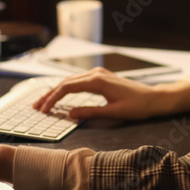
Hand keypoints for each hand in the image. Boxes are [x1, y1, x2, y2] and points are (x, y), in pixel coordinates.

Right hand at [32, 68, 189, 120]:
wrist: (153, 98)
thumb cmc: (137, 106)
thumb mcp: (113, 113)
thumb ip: (90, 113)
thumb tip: (69, 115)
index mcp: (97, 81)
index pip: (67, 88)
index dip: (52, 99)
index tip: (43, 110)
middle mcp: (95, 73)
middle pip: (65, 83)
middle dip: (49, 95)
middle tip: (36, 107)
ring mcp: (97, 73)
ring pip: (70, 81)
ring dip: (56, 91)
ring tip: (44, 103)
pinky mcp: (100, 77)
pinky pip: (78, 81)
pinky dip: (66, 89)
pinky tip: (60, 96)